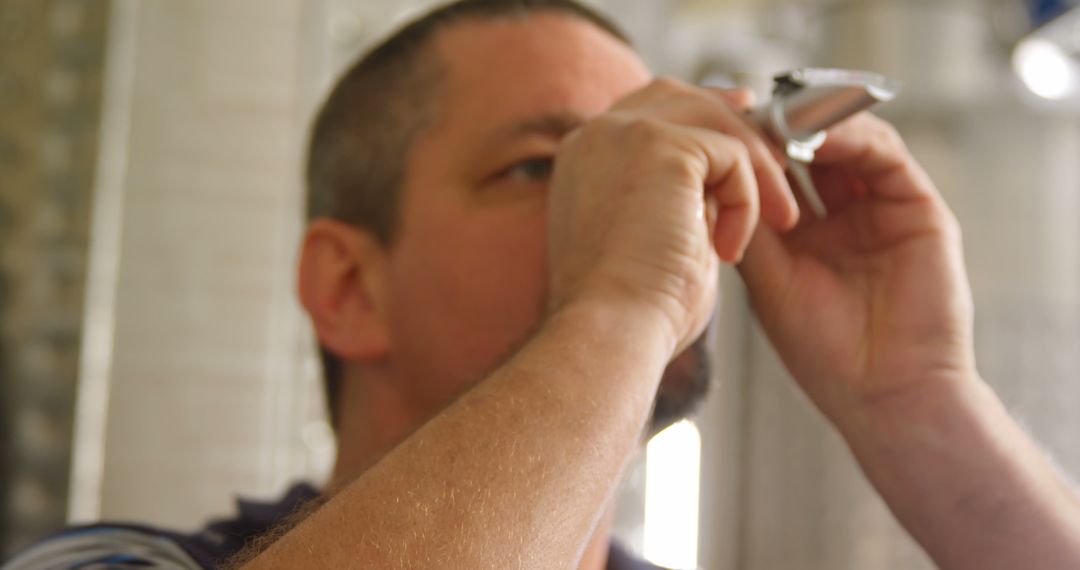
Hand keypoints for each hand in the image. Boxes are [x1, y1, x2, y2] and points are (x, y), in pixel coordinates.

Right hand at [547, 78, 798, 353]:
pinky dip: (746, 199)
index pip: (647, 112)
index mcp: (584, 160)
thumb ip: (678, 202)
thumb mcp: (655, 241)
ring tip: (778, 220)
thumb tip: (720, 190)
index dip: (699, 120)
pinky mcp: (657, 145)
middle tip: (780, 158)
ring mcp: (622, 134)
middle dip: (732, 121)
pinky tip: (732, 249)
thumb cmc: (631, 311)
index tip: (744, 141)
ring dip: (755, 167)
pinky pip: (729, 153)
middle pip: (676, 96)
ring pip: (712, 119)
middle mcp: (594, 136)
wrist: (609, 331)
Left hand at [738, 113, 976, 423]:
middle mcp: (844, 216)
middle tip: (743, 112)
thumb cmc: (821, 350)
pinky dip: (850, 137)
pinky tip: (815, 136)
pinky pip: (884, 155)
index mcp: (806, 235)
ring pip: (847, 142)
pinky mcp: (919, 208)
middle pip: (811, 150)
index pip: (777, 173)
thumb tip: (713, 173)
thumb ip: (749, 224)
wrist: (885, 393)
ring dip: (811, 125)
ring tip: (775, 121)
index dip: (749, 150)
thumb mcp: (768, 278)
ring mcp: (882, 209)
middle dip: (777, 129)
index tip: (715, 132)